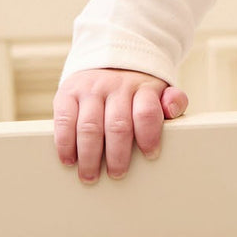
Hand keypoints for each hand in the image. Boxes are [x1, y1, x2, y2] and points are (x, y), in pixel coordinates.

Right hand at [53, 68, 187, 182]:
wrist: (108, 60)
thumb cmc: (136, 89)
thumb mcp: (158, 91)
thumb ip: (173, 101)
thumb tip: (172, 109)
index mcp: (142, 88)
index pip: (147, 112)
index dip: (149, 136)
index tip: (150, 156)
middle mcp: (115, 87)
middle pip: (117, 125)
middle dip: (117, 155)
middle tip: (117, 174)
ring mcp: (90, 89)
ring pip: (89, 127)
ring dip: (89, 156)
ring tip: (91, 176)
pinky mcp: (67, 93)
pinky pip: (64, 121)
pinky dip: (65, 144)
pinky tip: (70, 160)